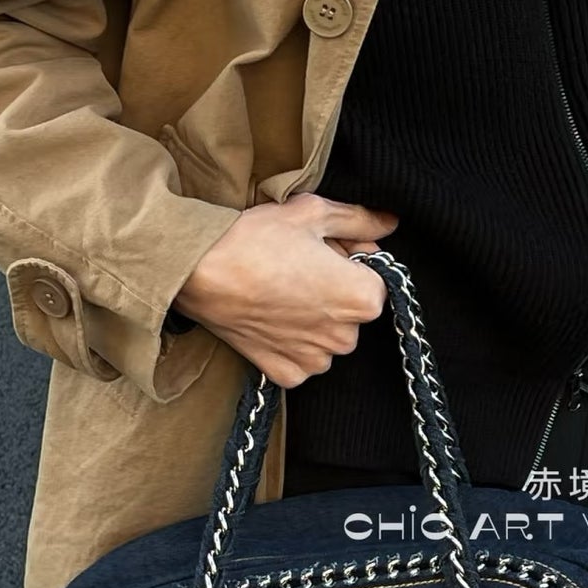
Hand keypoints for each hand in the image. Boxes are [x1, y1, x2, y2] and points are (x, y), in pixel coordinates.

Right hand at [172, 193, 398, 385]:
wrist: (198, 270)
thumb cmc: (256, 239)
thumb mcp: (313, 213)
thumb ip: (360, 221)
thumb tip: (389, 224)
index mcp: (363, 298)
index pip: (375, 280)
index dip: (349, 260)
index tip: (321, 250)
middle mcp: (346, 337)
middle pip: (351, 311)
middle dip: (332, 290)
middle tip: (295, 266)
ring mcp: (315, 360)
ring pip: (326, 336)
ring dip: (313, 318)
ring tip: (279, 290)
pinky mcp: (286, 374)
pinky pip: (300, 359)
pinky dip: (289, 342)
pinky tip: (269, 316)